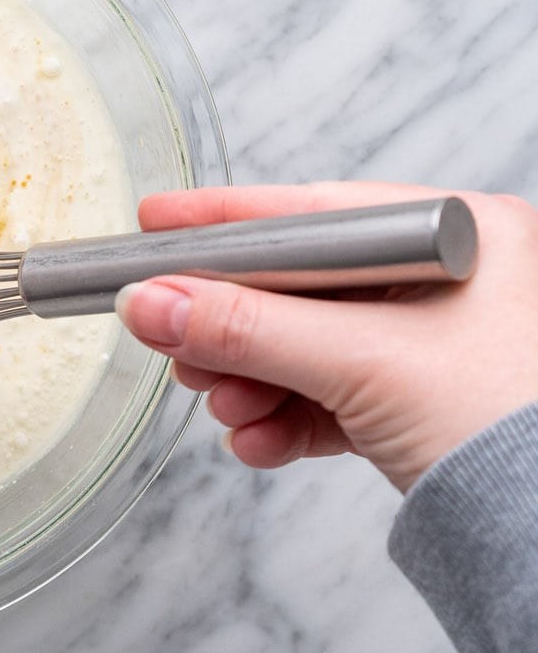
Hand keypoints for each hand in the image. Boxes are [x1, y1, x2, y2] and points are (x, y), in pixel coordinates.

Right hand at [114, 182, 537, 491]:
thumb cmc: (508, 427)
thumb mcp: (359, 361)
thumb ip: (243, 327)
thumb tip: (151, 301)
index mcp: (457, 236)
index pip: (313, 213)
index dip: (227, 223)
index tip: (158, 227)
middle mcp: (443, 281)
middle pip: (296, 285)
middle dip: (230, 325)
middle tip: (175, 340)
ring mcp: (427, 343)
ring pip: (300, 345)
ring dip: (248, 379)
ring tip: (226, 406)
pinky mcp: (410, 400)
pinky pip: (323, 394)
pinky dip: (281, 417)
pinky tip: (259, 439)